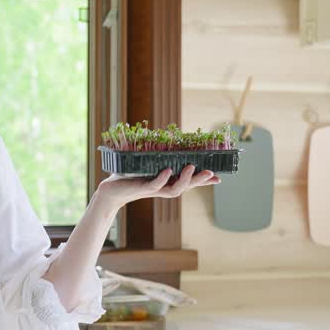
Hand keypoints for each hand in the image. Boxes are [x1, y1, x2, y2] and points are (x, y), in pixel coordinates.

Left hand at [95, 164, 219, 208]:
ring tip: (192, 168)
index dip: (204, 181)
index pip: (189, 183)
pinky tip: (168, 171)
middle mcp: (163, 188)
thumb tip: (168, 139)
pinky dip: (163, 178)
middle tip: (212, 173)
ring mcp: (154, 189)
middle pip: (186, 187)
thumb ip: (159, 158)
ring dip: (185, 179)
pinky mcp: (142, 188)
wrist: (111, 190)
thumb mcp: (147, 165)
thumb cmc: (130, 176)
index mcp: (167, 183)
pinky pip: (155, 185)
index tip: (219, 178)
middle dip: (200, 180)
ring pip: (174, 189)